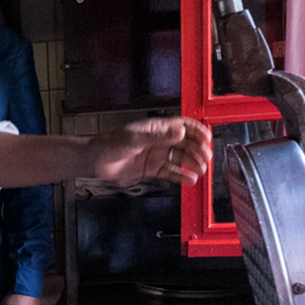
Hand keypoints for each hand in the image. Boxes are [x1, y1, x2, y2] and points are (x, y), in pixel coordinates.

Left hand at [91, 117, 212, 183]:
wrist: (96, 161)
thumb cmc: (112, 144)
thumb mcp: (135, 138)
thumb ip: (158, 136)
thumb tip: (180, 133)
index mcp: (157, 128)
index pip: (183, 126)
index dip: (197, 131)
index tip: (207, 138)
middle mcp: (159, 140)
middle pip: (185, 143)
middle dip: (197, 150)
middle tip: (206, 158)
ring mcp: (157, 155)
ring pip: (180, 158)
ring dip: (192, 163)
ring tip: (201, 170)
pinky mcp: (152, 169)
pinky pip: (171, 172)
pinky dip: (182, 176)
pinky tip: (191, 179)